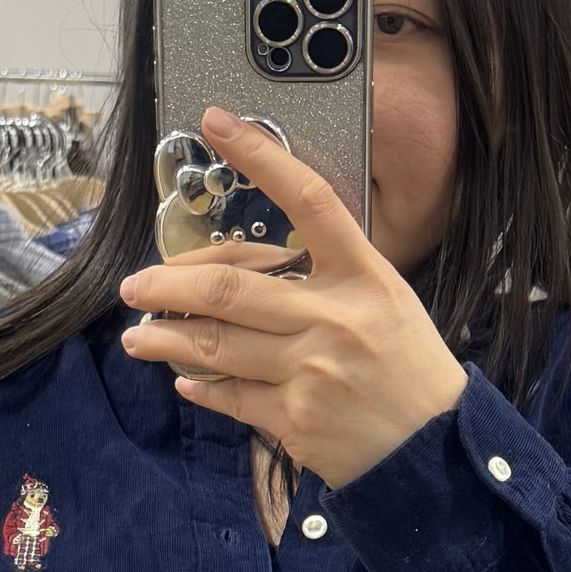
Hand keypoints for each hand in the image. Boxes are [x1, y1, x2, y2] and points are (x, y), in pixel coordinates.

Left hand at [117, 107, 469, 486]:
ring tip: (138, 337)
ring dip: (165, 338)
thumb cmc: (410, 368)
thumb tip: (250, 268)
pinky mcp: (295, 419)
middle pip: (228, 287)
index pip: (308, 200)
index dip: (261, 157)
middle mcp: (334, 317)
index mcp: (363, 276)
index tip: (218, 122)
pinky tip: (184, 382)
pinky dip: (201, 388)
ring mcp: (310, 370)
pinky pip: (230, 397)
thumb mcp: (386, 302)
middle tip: (133, 286)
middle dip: (166, 285)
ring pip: (215, 344)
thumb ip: (327, 278)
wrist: (436, 449)